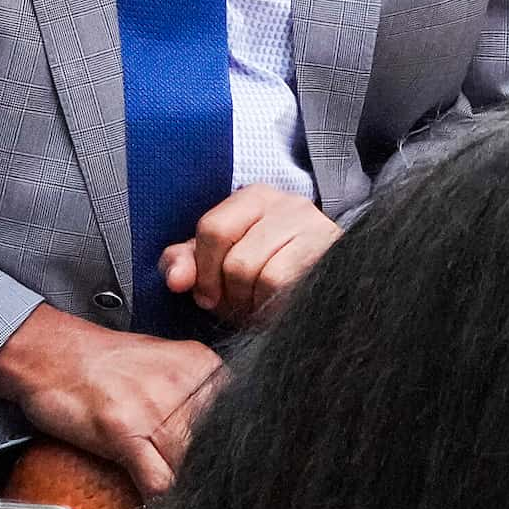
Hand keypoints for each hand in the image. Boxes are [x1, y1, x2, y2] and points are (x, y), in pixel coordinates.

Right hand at [0, 304, 222, 493]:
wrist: (49, 351)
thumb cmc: (104, 361)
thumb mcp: (164, 363)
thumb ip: (196, 393)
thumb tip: (220, 430)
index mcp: (201, 365)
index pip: (240, 417)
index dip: (234, 451)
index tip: (235, 472)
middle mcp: (184, 383)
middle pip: (217, 446)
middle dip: (213, 475)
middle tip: (216, 499)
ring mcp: (155, 407)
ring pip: (193, 466)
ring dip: (190, 492)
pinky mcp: (124, 431)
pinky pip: (159, 482)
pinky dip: (162, 503)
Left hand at [161, 186, 339, 325]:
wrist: (332, 280)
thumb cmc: (267, 269)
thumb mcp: (219, 262)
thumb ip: (187, 263)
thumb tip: (176, 280)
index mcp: (255, 198)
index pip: (212, 229)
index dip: (203, 271)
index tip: (208, 297)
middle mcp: (286, 203)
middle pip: (234, 258)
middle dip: (229, 294)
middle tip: (239, 307)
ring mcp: (312, 225)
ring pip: (256, 272)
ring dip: (250, 304)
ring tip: (260, 309)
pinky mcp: (330, 251)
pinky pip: (279, 283)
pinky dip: (271, 307)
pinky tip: (278, 310)